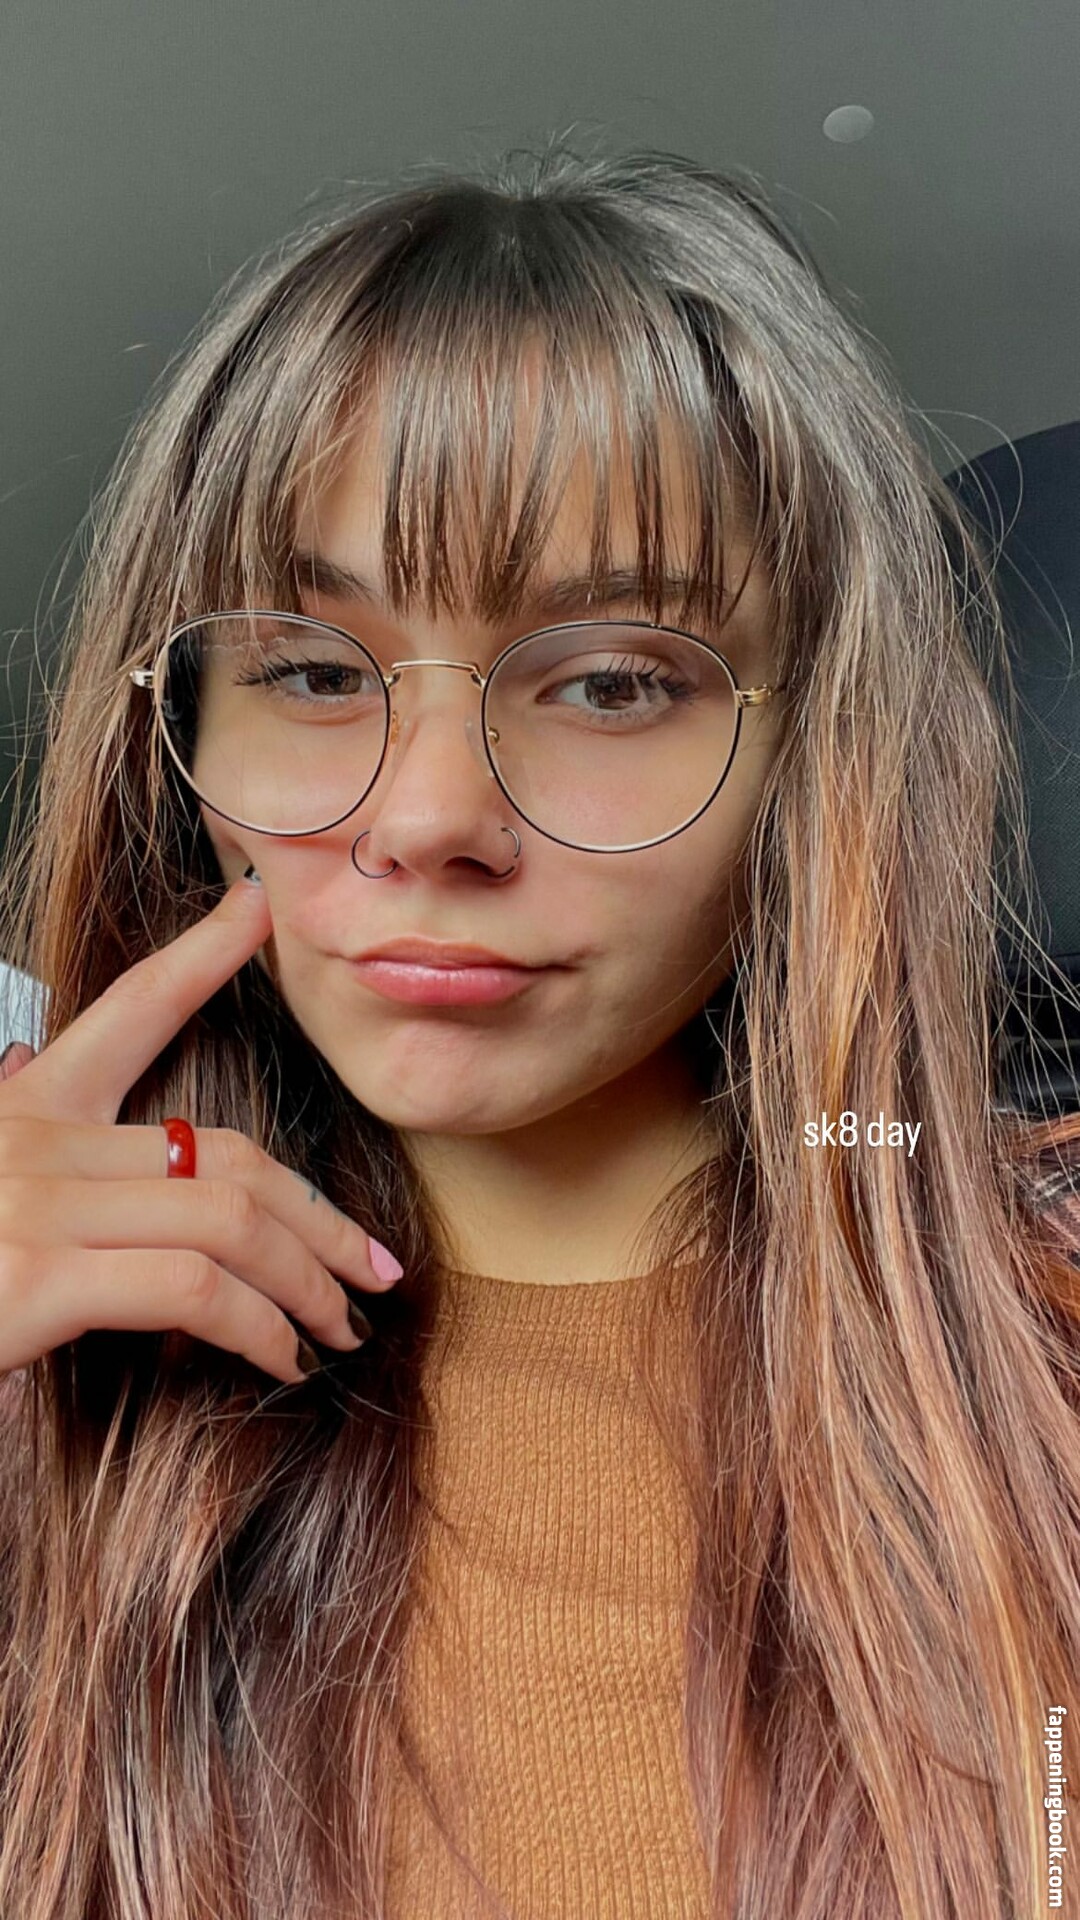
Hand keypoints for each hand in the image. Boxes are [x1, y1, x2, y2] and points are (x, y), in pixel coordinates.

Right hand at [0, 880, 401, 1385]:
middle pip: (223, 1148)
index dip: (202, 956)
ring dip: (308, 1279)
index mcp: (16, 1109)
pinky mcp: (34, 1272)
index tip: (258, 908)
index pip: (125, 1012)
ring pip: (228, 1213)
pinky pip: (194, 1284)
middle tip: (372, 1267)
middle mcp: (27, 1135)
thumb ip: (39, 1158)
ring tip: (337, 1329)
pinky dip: (260, 1325)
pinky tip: (280, 1360)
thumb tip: (98, 1131)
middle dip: (318, 1213)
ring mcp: (31, 1198)